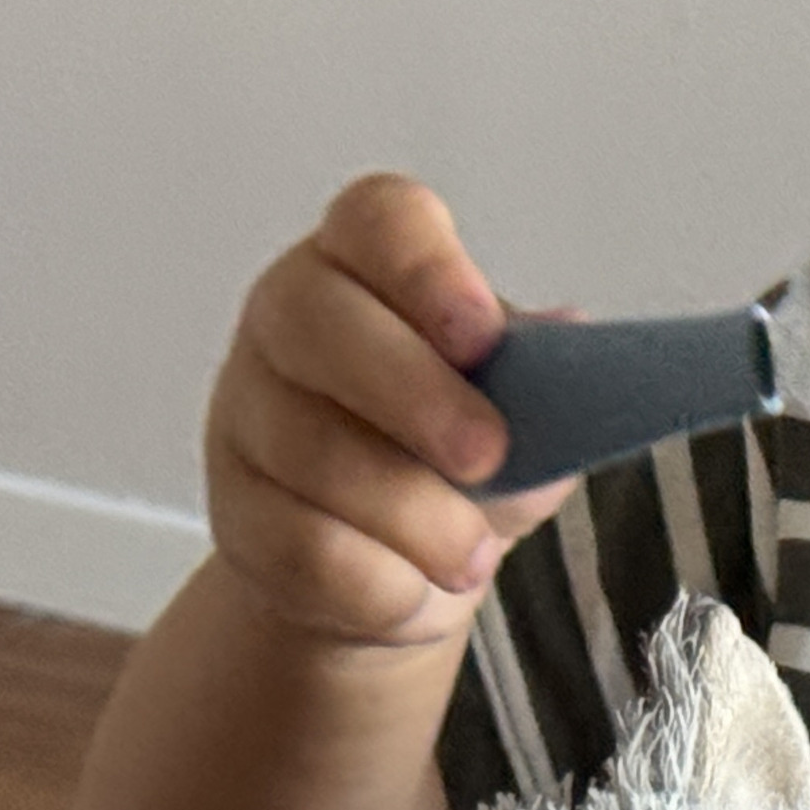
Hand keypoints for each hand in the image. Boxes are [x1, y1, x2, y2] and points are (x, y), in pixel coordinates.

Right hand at [202, 173, 573, 649]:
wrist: (402, 562)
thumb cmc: (466, 457)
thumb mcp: (524, 411)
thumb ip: (548, 383)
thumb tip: (575, 351)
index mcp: (371, 265)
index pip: (378, 218)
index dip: (425, 267)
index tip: (484, 335)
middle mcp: (289, 318)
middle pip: (316, 321)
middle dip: (413, 394)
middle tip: (490, 458)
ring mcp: (247, 412)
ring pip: (311, 450)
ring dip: (414, 516)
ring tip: (473, 555)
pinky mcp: (233, 511)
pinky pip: (297, 546)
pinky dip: (376, 582)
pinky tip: (415, 591)